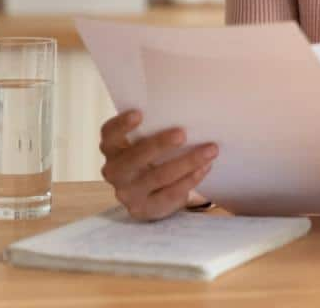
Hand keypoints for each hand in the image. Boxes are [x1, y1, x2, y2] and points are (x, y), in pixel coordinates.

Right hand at [99, 110, 217, 220]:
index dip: (121, 125)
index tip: (139, 113)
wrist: (151, 196)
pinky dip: (190, 179)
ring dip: (187, 162)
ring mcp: (128, 193)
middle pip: (134, 157)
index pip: (109, 134)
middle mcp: (115, 171)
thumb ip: (155, 128)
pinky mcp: (145, 208)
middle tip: (182, 134)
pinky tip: (205, 168)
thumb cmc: (152, 157)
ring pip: (158, 176)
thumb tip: (187, 110)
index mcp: (112, 148)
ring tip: (210, 150)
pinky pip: (170, 193)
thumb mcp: (146, 142)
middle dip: (159, 144)